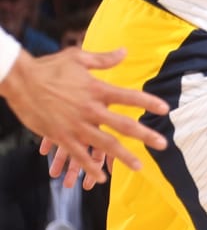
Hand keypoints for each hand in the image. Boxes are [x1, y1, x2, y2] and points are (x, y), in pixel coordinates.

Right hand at [2, 47, 169, 183]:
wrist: (19, 81)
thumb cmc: (48, 68)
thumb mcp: (77, 58)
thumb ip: (103, 59)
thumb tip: (125, 51)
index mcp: (96, 90)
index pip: (129, 96)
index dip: (148, 102)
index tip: (165, 109)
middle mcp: (90, 109)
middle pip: (123, 125)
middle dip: (145, 135)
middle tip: (163, 144)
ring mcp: (75, 125)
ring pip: (105, 144)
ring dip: (123, 156)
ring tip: (139, 166)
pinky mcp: (60, 136)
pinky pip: (78, 155)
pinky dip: (90, 167)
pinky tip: (101, 177)